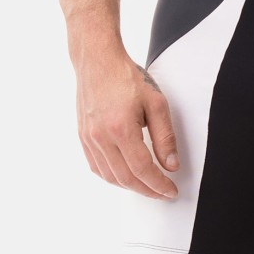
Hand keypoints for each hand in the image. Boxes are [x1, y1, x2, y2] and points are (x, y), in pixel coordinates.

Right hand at [76, 50, 180, 198]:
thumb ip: (165, 137)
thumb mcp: (156, 103)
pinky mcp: (83, 136)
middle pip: (125, 178)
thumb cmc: (126, 77)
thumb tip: (171, 165)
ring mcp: (88, 138)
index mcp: (121, 128)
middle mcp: (101, 137)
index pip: (142, 169)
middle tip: (162, 192)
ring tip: (147, 186)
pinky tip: (125, 175)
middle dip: (147, 190)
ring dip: (130, 186)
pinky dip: (112, 177)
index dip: (158, 184)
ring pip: (109, 176)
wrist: (98, 61)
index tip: (170, 191)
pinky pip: (96, 167)